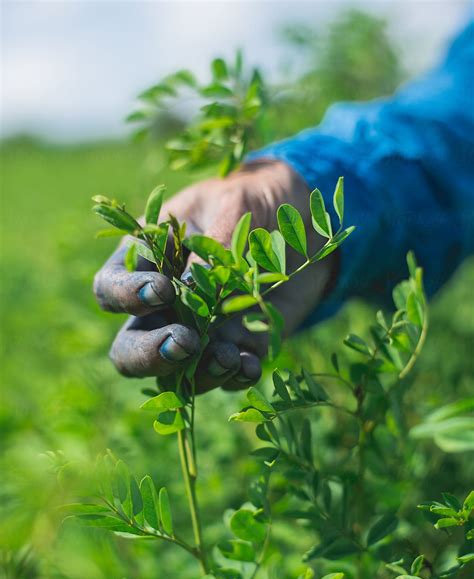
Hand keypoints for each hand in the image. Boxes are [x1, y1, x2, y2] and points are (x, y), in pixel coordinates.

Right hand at [93, 160, 335, 391]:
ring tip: (228, 357)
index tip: (163, 290)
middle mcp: (163, 306)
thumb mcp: (237, 204)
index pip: (110, 288)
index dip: (127, 296)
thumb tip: (188, 290)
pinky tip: (249, 365)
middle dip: (150, 353)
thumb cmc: (257, 199)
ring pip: (174, 374)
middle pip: (129, 347)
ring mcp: (198, 332)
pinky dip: (234, 377)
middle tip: (185, 343)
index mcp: (147, 260)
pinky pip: (224, 377)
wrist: (307, 223)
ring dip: (197, 373)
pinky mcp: (234, 348)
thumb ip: (214, 242)